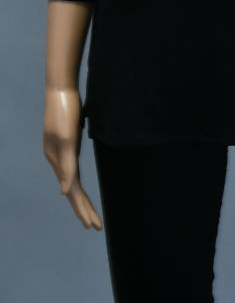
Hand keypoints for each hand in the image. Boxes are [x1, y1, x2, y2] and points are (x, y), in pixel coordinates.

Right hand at [43, 87, 101, 229]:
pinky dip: (75, 183)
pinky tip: (76, 187)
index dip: (83, 209)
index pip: (72, 192)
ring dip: (80, 199)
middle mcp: (57, 159)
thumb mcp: (68, 138)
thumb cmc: (65, 111)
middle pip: (71, 191)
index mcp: (58, 160)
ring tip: (89, 214)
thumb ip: (66, 165)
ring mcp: (61, 151)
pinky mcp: (66, 143)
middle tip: (95, 227)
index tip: (94, 225)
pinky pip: (71, 170)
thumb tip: (65, 191)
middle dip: (83, 209)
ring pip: (71, 181)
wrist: (62, 89)